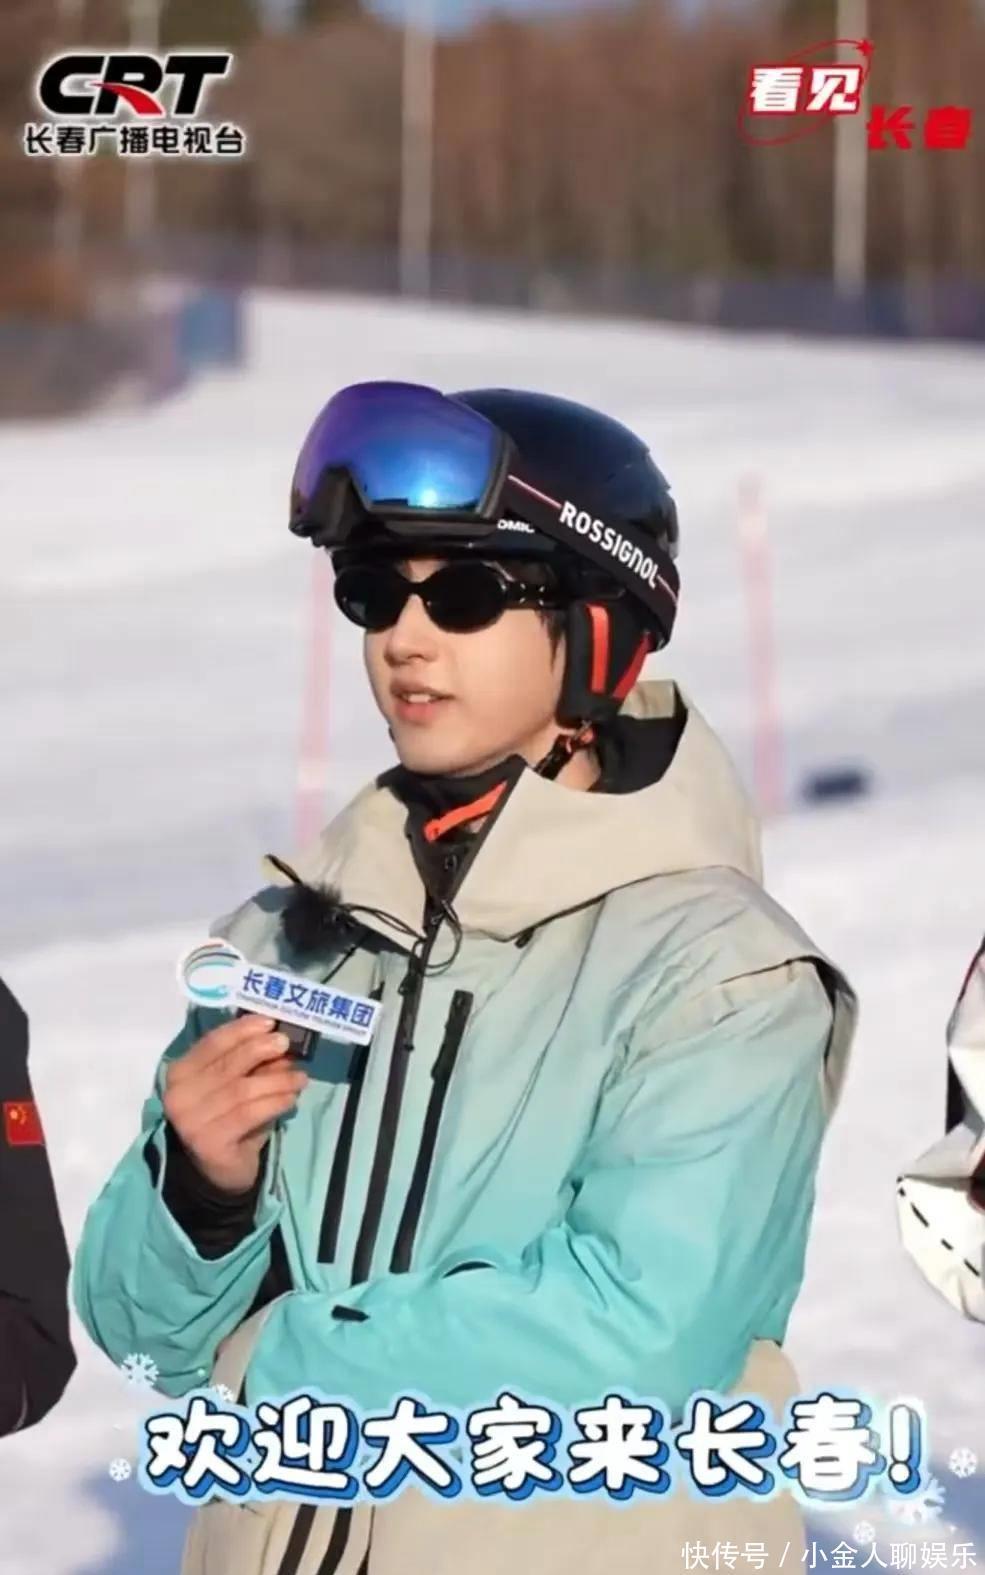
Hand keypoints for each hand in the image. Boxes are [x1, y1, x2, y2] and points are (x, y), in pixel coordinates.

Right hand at [163, 1014, 307, 1193]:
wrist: (218, 1172)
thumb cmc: (228, 1119)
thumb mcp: (237, 1085)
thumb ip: (251, 1064)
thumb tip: (280, 1039)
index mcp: (180, 1073)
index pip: (211, 1043)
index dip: (241, 1030)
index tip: (269, 1022)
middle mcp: (179, 1095)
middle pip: (227, 1064)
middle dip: (260, 1049)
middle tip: (286, 1043)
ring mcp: (191, 1121)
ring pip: (242, 1089)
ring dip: (277, 1080)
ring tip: (300, 1077)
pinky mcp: (209, 1142)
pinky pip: (248, 1113)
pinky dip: (274, 1102)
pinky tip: (291, 1099)